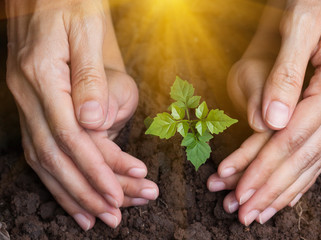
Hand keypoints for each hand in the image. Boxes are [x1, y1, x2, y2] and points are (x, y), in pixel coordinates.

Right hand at [6, 0, 157, 230]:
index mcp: (43, 76)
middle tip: (114, 216)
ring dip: (70, 191)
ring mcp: (24, 101)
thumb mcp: (85, 29)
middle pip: (56, 156)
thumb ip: (88, 77)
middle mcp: (27, 95)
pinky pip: (38, 147)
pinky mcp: (30, 103)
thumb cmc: (69, 2)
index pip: (71, 137)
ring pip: (43, 159)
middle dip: (85, 190)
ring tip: (94, 216)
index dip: (95, 169)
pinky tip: (69, 191)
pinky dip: (54, 175)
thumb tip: (95, 123)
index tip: (118, 194)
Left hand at [208, 0, 320, 225]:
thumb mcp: (300, 25)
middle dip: (268, 188)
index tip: (238, 190)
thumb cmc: (317, 1)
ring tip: (257, 212)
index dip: (263, 167)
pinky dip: (302, 178)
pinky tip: (288, 196)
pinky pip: (320, 152)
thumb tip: (272, 122)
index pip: (291, 138)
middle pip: (301, 157)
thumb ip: (286, 74)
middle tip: (241, 213)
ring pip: (310, 161)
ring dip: (282, 191)